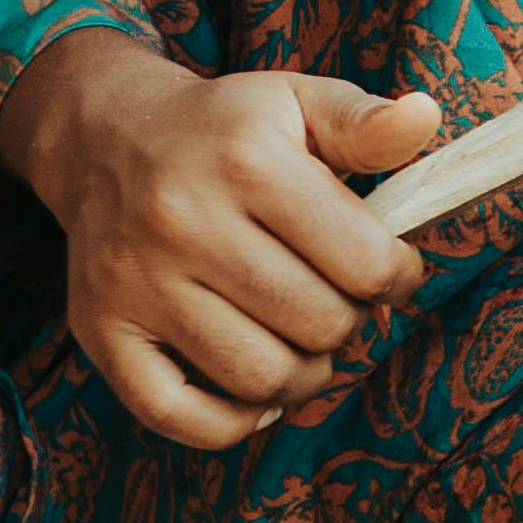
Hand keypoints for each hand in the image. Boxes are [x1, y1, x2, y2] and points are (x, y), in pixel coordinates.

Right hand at [0, 28, 433, 450]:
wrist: (105, 137)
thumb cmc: (224, 129)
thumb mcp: (298, 101)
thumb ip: (366, 122)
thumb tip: (425, 117)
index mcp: (246, 161)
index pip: (365, 264)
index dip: (399, 277)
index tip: (391, 270)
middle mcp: (182, 221)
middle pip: (319, 325)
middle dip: (351, 321)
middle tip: (340, 299)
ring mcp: (134, 281)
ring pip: (261, 377)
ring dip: (305, 374)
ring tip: (303, 338)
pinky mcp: (98, 328)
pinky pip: (176, 415)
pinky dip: (231, 422)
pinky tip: (255, 390)